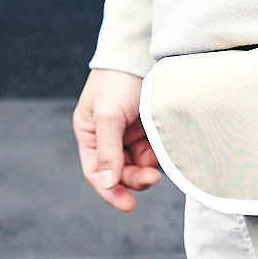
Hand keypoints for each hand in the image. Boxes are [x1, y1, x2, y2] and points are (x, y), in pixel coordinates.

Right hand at [73, 68, 161, 211]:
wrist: (144, 52)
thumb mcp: (109, 115)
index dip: (110, 192)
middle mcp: (109, 139)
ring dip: (149, 168)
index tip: (128, 205)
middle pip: (121, 174)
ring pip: (140, 167)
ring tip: (159, 158)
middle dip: (135, 179)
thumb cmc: (119, 80)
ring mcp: (131, 136)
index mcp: (90, 135)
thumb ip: (108, 150)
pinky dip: (161, 155)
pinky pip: (155, 153)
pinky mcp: (151, 131)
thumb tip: (106, 184)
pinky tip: (167, 147)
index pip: (96, 173)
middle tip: (153, 178)